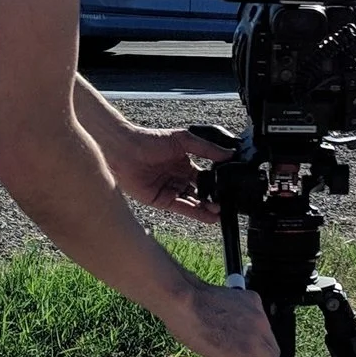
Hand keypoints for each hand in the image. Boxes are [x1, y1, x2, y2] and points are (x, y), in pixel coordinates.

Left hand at [107, 124, 228, 223]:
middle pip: (200, 192)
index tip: (230, 187)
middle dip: (213, 198)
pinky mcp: (162, 200)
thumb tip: (229, 153)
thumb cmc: (149, 140)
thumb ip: (207, 148)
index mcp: (184, 163)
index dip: (217, 182)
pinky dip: (195, 213)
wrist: (125, 150)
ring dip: (206, 208)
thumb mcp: (183, 140)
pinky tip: (208, 216)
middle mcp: (178, 178)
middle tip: (227, 204)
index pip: (205, 176)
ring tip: (220, 212)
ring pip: (193, 202)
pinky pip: (182, 208)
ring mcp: (170, 190)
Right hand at [166, 279, 281, 356]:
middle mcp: (260, 321)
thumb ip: (232, 319)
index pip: (266, 333)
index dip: (256, 348)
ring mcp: (253, 340)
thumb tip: (227, 339)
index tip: (245, 355)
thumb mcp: (222, 303)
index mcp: (254, 304)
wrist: (182, 300)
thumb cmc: (189, 299)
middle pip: (272, 351)